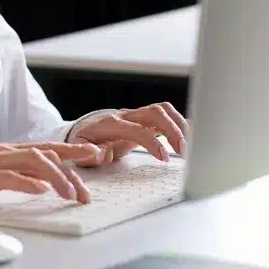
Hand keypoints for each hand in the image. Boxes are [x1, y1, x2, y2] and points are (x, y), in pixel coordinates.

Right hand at [0, 142, 102, 214]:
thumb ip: (15, 179)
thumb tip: (41, 186)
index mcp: (6, 153)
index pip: (45, 149)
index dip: (71, 151)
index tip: (95, 155)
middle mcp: (0, 152)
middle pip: (45, 153)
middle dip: (71, 170)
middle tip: (86, 192)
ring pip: (30, 161)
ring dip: (54, 177)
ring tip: (70, 193)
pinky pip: (5, 176)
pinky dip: (25, 182)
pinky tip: (40, 189)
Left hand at [71, 102, 187, 165]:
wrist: (85, 128)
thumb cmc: (85, 141)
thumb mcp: (80, 150)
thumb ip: (88, 153)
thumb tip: (98, 154)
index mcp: (111, 124)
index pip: (137, 129)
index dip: (152, 142)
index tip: (164, 158)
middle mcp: (126, 116)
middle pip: (154, 112)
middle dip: (172, 129)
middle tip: (183, 150)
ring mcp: (136, 116)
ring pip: (162, 110)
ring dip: (178, 125)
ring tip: (188, 146)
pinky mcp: (144, 120)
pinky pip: (165, 115)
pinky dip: (178, 124)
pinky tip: (188, 138)